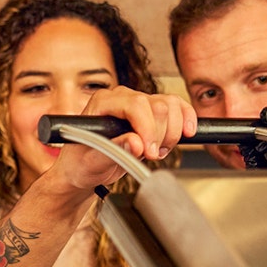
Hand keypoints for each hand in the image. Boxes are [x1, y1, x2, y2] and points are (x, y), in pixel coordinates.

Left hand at [53, 86, 196, 191]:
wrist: (83, 169)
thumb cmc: (80, 163)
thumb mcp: (91, 162)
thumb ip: (113, 151)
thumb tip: (136, 143)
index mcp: (102, 102)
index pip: (135, 104)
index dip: (148, 128)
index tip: (148, 152)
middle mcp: (121, 97)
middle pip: (158, 106)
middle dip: (160, 135)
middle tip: (150, 156)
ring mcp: (138, 102)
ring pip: (171, 105)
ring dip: (172, 132)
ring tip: (157, 151)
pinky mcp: (152, 111)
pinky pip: (178, 106)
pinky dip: (186, 119)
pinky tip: (186, 133)